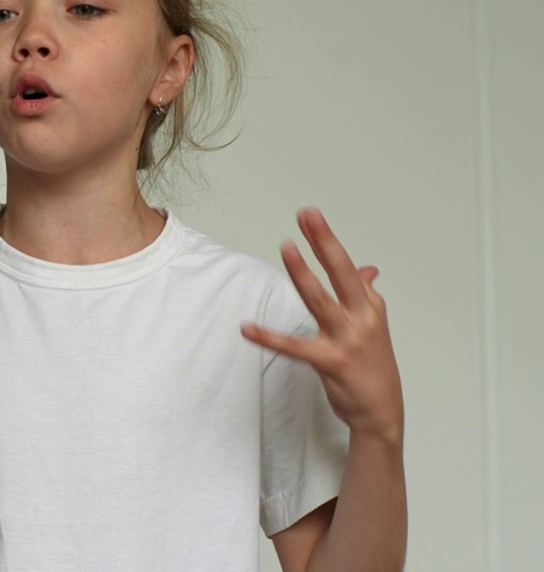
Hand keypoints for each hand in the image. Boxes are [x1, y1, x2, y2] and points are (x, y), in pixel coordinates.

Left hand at [241, 208, 403, 444]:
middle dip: (324, 242)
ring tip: (286, 248)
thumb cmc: (372, 366)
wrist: (381, 412)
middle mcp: (363, 318)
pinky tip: (247, 328)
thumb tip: (368, 269)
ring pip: (321, 300)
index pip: (346, 268)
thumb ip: (365, 295)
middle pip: (341, 273)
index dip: (326, 240)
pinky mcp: (330, 362)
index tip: (310, 216)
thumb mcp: (372, 326)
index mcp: (370, 307)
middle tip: (307, 216)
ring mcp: (348, 339)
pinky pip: (294, 347)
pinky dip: (268, 338)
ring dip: (303, 273)